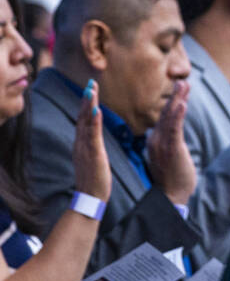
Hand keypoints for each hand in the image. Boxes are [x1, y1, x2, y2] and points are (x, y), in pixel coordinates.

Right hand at [72, 79, 111, 200]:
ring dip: (89, 105)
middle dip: (87, 99)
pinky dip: (94, 123)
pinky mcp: (93, 155)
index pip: (84, 119)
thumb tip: (93, 136)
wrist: (90, 198)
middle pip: (83, 117)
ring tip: (92, 90)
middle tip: (91, 82)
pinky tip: (97, 111)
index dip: (87, 104)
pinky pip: (93, 136)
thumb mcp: (93, 158)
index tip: (91, 89)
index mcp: (83, 143)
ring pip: (86, 123)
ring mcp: (85, 148)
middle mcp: (81, 143)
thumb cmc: (94, 179)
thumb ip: (92, 145)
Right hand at [147, 80, 196, 205]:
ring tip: (183, 85)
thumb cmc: (171, 179)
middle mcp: (157, 139)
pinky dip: (177, 115)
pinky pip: (174, 129)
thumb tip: (172, 134)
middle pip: (166, 114)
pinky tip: (182, 104)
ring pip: (170, 118)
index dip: (172, 103)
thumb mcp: (170, 157)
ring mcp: (163, 144)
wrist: (169, 197)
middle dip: (176, 96)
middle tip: (183, 81)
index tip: (180, 89)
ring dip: (177, 100)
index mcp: (156, 140)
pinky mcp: (171, 149)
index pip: (165, 118)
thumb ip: (170, 143)